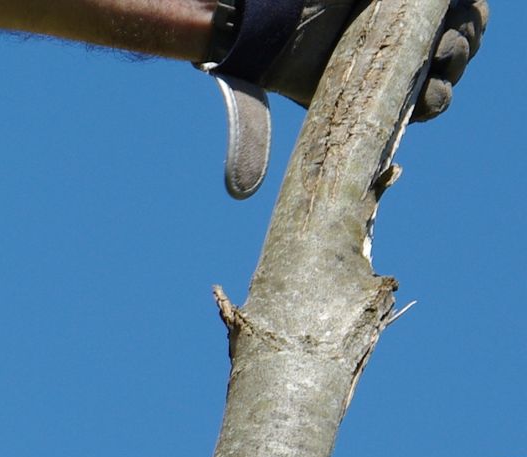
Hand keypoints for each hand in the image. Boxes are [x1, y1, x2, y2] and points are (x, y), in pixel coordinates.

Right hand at [207, 0, 487, 197]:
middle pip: (451, 63)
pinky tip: (454, 4)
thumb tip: (239, 189)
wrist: (264, 0)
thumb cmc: (263, 38)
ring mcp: (409, 18)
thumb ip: (248, 134)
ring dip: (466, 33)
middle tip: (445, 52)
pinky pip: (458, 1)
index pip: (423, 101)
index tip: (431, 91)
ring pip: (463, 29)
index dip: (436, 97)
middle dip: (456, 60)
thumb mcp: (253, 93)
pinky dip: (462, 4)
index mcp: (368, 88)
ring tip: (449, 30)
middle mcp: (393, 54)